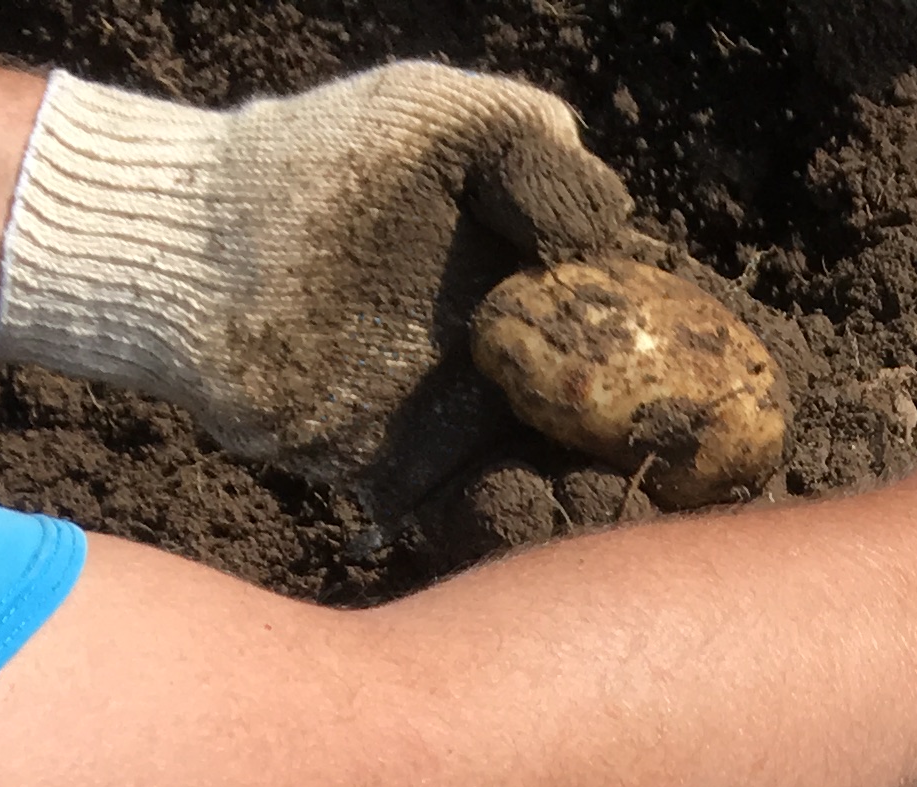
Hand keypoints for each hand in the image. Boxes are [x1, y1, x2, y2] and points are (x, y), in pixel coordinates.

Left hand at [0, 62, 637, 516]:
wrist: (189, 244)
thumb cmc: (317, 162)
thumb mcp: (434, 119)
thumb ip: (528, 150)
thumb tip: (608, 222)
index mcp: (542, 289)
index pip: (645, 341)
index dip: (692, 375)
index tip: (727, 406)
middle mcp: (515, 367)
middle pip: (611, 430)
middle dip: (651, 462)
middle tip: (674, 477)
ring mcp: (458, 426)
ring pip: (549, 485)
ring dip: (582, 510)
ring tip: (599, 513)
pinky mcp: (399, 478)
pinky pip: (464, 523)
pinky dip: (498, 537)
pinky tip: (522, 529)